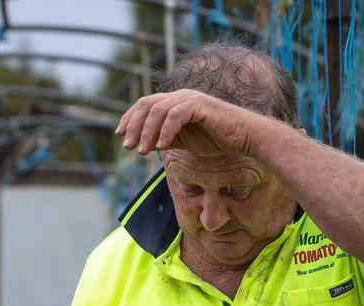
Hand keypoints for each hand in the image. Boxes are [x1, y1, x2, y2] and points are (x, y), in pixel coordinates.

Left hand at [115, 89, 254, 156]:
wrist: (243, 138)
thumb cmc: (217, 139)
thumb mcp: (184, 141)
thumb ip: (165, 139)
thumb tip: (143, 144)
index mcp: (175, 103)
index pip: (145, 105)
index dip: (129, 118)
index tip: (119, 135)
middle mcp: (180, 96)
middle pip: (147, 105)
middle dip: (133, 126)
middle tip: (128, 146)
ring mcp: (190, 98)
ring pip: (158, 110)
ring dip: (147, 131)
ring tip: (142, 151)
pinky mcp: (200, 105)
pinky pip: (176, 116)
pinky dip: (166, 131)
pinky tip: (162, 146)